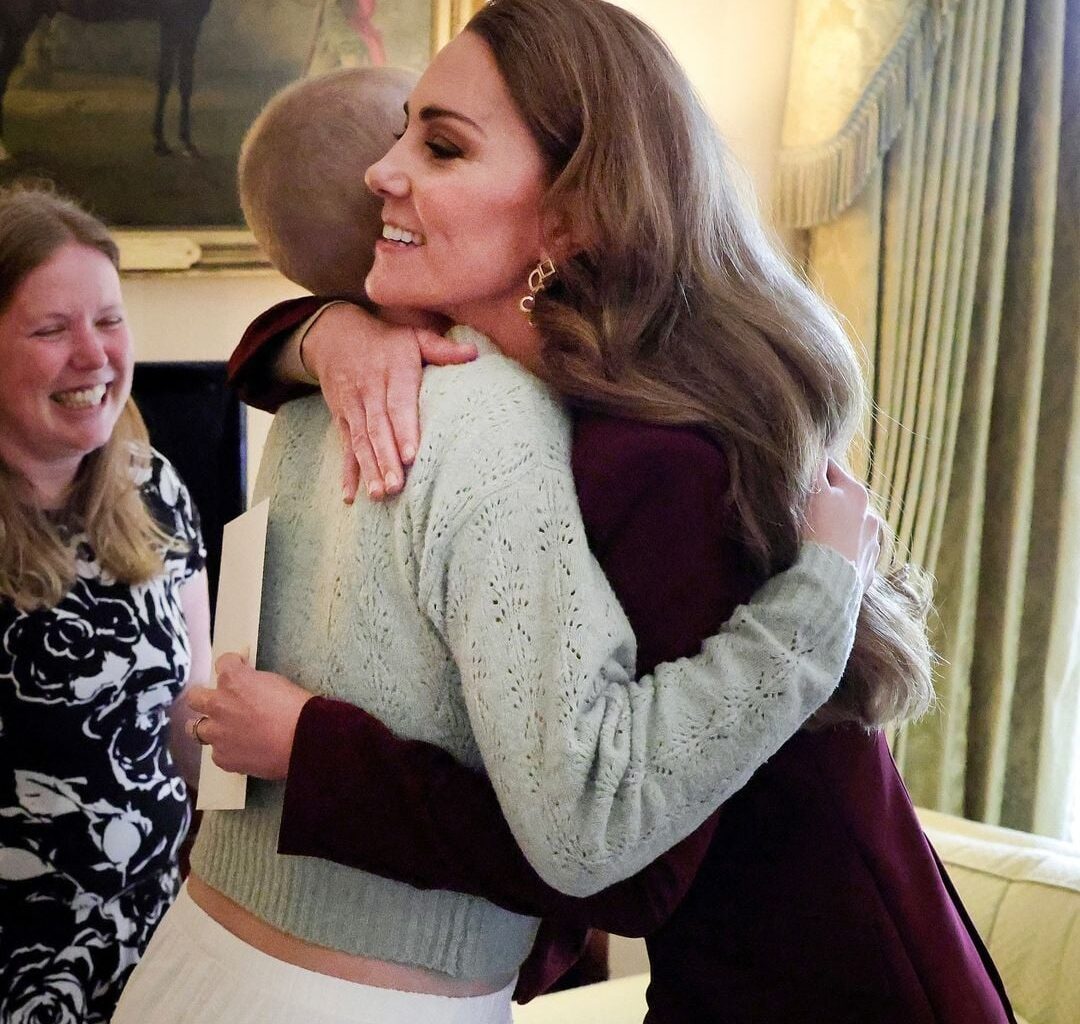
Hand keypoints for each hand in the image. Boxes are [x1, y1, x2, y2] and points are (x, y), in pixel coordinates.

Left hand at [187, 653, 313, 779]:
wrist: (303, 740)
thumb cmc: (296, 708)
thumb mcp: (275, 682)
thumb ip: (253, 682)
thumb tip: (249, 685)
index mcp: (233, 680)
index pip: (222, 662)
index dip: (233, 665)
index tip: (238, 668)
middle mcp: (218, 705)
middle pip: (195, 697)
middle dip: (203, 697)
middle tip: (216, 701)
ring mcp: (217, 733)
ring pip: (194, 728)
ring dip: (207, 726)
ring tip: (220, 730)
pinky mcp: (222, 757)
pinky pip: (217, 752)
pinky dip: (226, 750)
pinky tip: (241, 750)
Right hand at [302, 303, 476, 502]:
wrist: (334, 336)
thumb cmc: (386, 341)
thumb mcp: (413, 336)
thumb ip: (441, 349)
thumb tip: (474, 354)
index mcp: (392, 370)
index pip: (398, 403)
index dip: (403, 430)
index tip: (410, 456)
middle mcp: (370, 389)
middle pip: (377, 428)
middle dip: (386, 458)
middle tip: (397, 486)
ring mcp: (353, 406)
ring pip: (360, 441)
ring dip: (369, 469)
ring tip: (378, 495)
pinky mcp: (342, 419)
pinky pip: (344, 448)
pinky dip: (347, 473)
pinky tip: (349, 496)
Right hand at [803, 459, 881, 593]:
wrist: (825, 580)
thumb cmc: (816, 532)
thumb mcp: (813, 494)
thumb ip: (816, 470)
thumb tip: (819, 452)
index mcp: (856, 493)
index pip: (831, 470)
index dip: (813, 472)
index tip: (800, 477)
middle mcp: (870, 515)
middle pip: (843, 501)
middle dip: (828, 503)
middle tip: (806, 512)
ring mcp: (871, 543)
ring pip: (851, 527)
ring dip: (838, 529)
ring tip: (818, 540)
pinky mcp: (867, 568)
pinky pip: (853, 554)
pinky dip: (842, 553)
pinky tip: (827, 559)